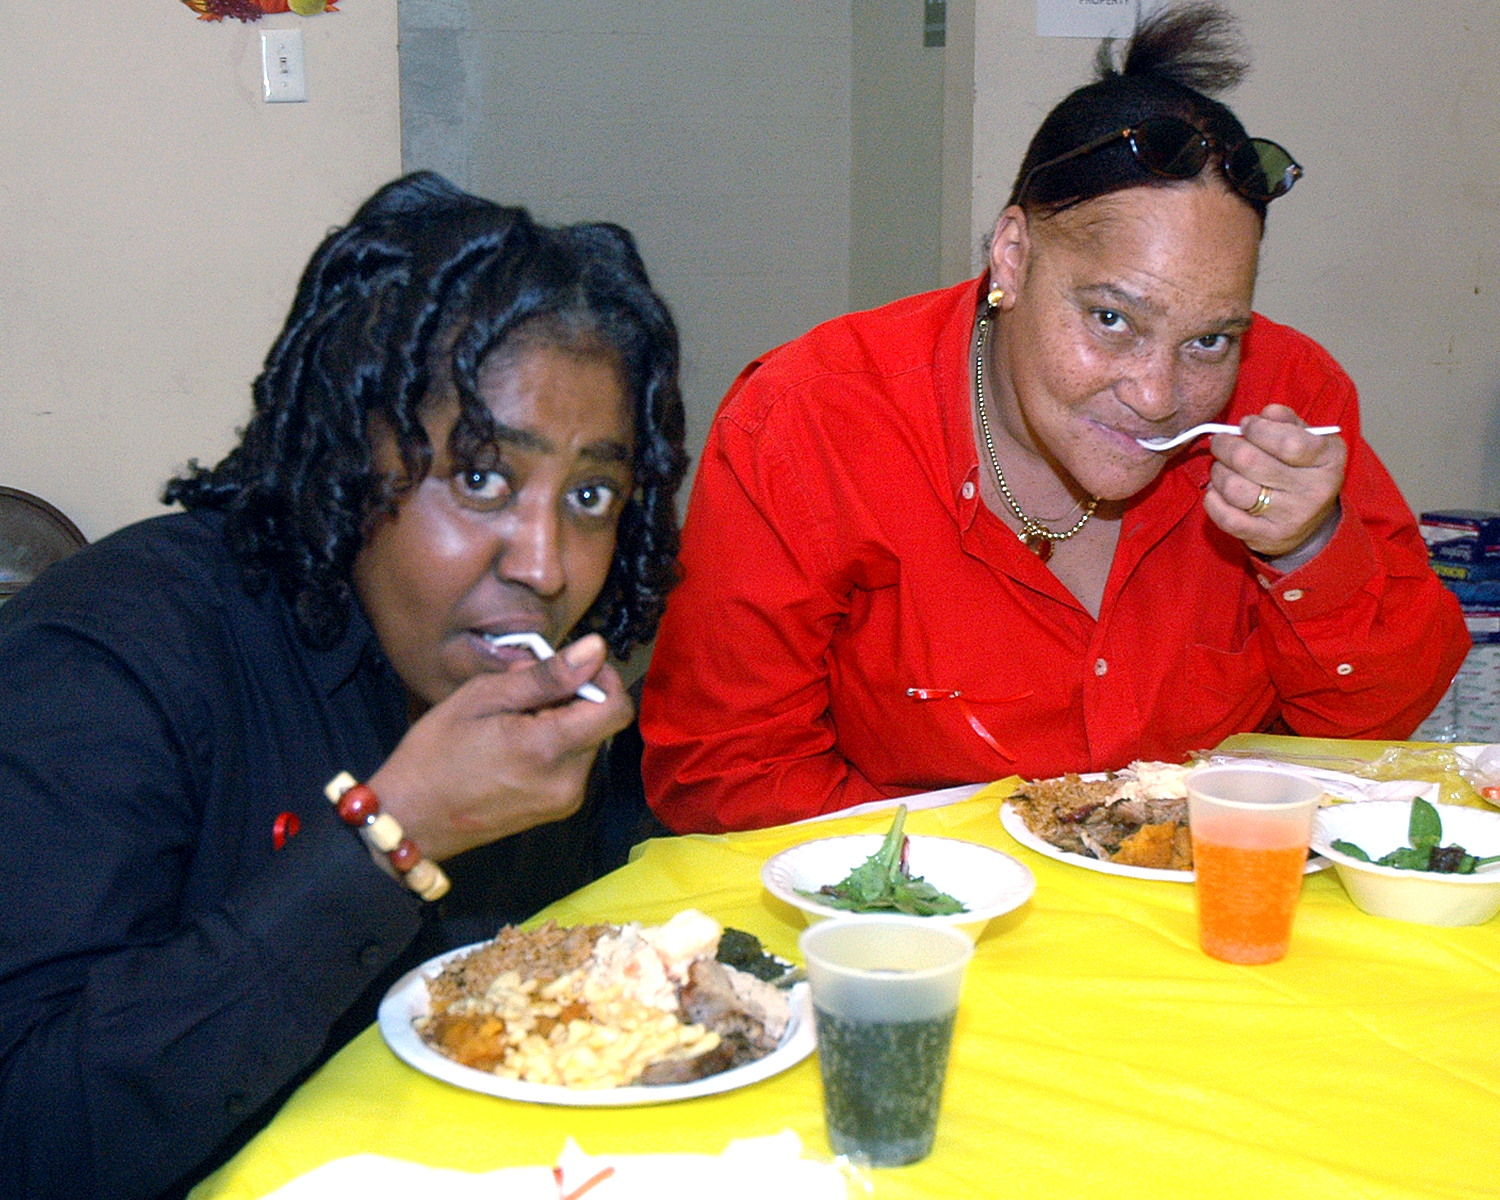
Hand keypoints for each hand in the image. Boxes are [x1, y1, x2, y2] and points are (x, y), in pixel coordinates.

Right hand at [367, 634, 632, 860]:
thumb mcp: (484, 697)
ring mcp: (566, 800)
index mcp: (549, 749)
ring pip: (589, 741)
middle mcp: (569, 781)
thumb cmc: (436, 752)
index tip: (569, 668)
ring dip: (563, 721)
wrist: (410, 818)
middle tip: (522, 694)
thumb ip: (546, 675)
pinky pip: (574, 763)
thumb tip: (596, 648)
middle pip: (602, 723)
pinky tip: (515, 744)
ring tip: (512, 721)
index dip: (603, 679)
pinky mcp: (558, 809)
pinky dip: (556, 745)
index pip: (617, 708)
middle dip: (574, 698)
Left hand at [1203, 405, 1345, 561]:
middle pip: (1250, 462)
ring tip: (1221, 466)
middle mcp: (1313, 491)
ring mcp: (1289, 517)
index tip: (1246, 425)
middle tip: (1221, 442)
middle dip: (1226, 446)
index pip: (1287, 441)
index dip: (1257, 429)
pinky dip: (1213, 500)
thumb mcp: (1308, 440)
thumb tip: (1266, 412)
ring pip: (1234, 489)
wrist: (1312, 524)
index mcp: (1328, 460)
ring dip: (1218, 472)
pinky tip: (1216, 490)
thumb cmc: (1303, 470)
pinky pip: (1227, 518)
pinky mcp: (1266, 538)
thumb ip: (1287, 421)